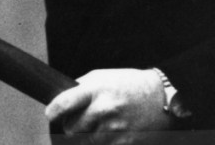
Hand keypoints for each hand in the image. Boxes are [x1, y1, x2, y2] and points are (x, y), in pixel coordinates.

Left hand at [45, 68, 176, 142]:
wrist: (162, 97)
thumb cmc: (130, 85)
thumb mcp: (103, 76)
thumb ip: (81, 88)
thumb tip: (60, 101)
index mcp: (96, 89)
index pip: (63, 104)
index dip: (53, 112)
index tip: (51, 115)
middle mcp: (104, 109)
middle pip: (71, 129)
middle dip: (72, 127)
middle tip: (80, 121)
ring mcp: (114, 129)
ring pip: (84, 142)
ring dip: (86, 138)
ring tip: (99, 126)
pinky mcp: (123, 143)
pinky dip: (102, 143)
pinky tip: (109, 134)